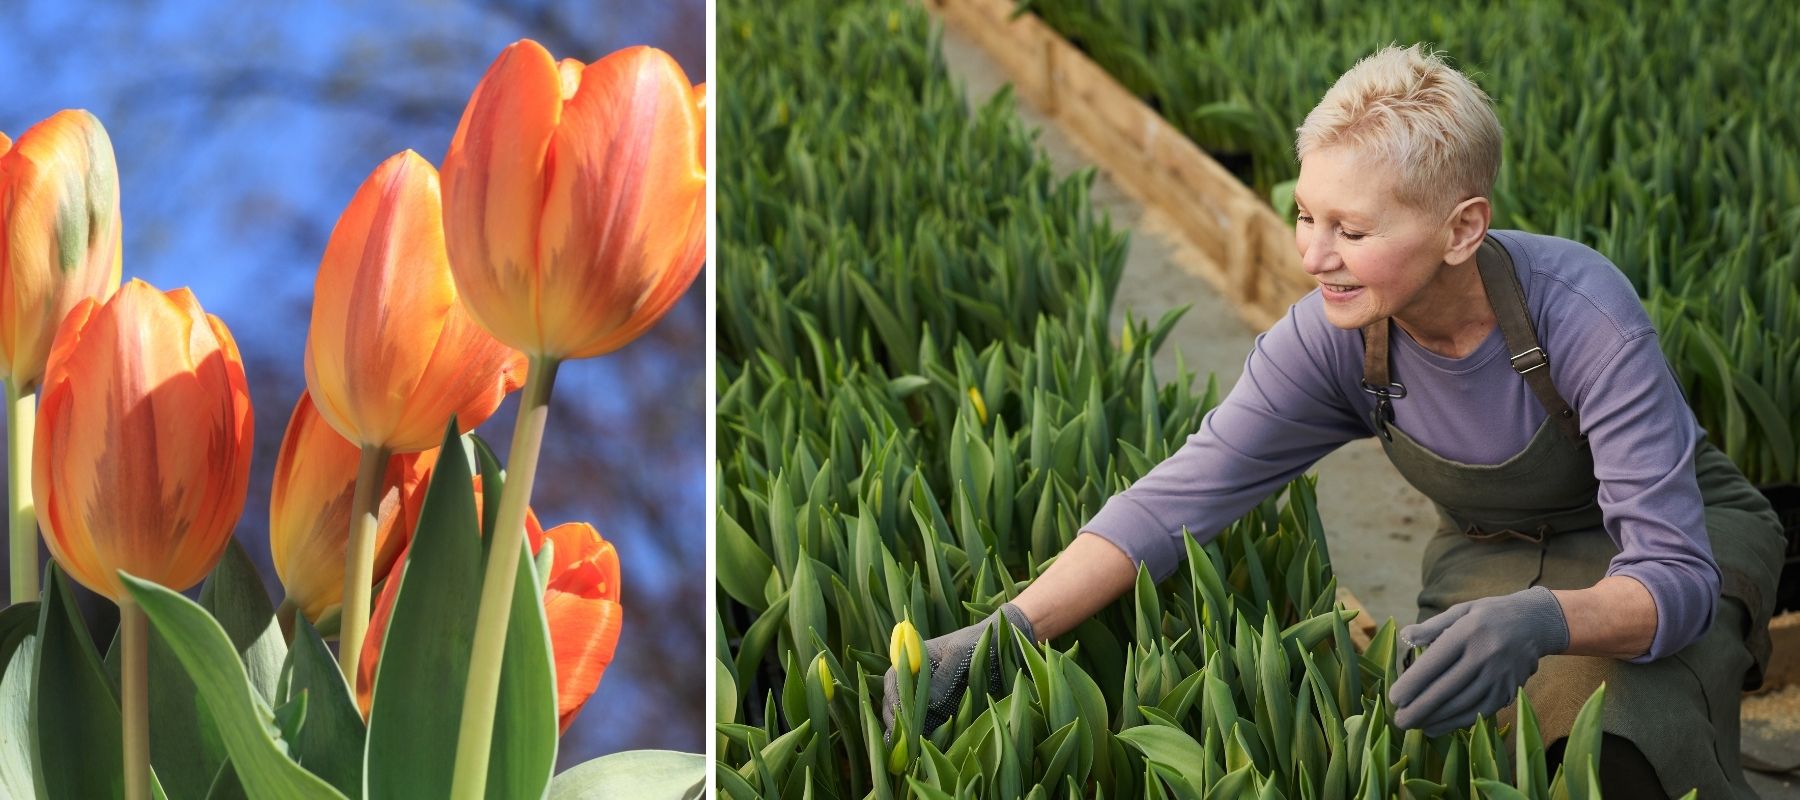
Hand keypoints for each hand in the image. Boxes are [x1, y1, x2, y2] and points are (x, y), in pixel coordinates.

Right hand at [881, 603, 1033, 738]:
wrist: (1004, 645)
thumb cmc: (979, 640)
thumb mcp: (960, 651)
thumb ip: (944, 674)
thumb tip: (929, 701)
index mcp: (916, 659)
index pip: (894, 679)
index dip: (893, 696)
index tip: (900, 713)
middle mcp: (920, 679)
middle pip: (898, 701)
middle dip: (897, 719)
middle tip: (904, 738)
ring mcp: (932, 694)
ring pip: (911, 715)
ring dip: (908, 731)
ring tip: (908, 750)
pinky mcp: (945, 708)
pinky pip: (930, 722)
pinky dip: (925, 734)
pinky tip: (922, 748)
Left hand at [1389, 586, 1569, 735]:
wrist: (1535, 623)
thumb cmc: (1488, 615)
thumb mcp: (1461, 610)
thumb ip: (1432, 626)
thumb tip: (1406, 635)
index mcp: (1468, 632)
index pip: (1435, 663)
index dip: (1412, 684)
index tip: (1394, 698)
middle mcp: (1485, 655)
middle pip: (1447, 689)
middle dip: (1419, 709)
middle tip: (1398, 720)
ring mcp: (1500, 675)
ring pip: (1463, 704)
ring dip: (1435, 719)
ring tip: (1413, 726)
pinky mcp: (1509, 690)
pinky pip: (1480, 712)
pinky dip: (1456, 723)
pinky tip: (1436, 727)